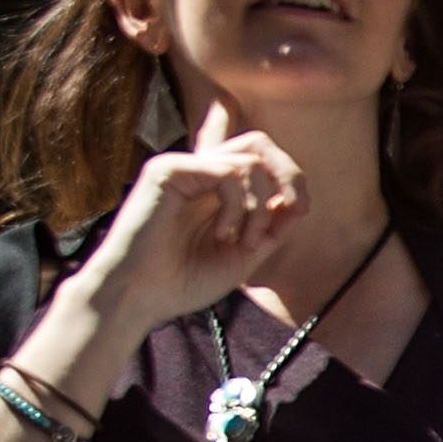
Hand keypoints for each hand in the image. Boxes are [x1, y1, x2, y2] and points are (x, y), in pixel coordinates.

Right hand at [65, 91, 307, 339]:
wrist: (141, 297)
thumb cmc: (184, 281)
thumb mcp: (244, 254)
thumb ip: (271, 227)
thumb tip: (298, 201)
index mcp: (215, 189)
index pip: (254, 155)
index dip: (288, 173)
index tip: (300, 209)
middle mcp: (200, 172)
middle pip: (258, 144)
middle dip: (289, 175)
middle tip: (296, 210)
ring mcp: (184, 167)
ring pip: (248, 159)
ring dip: (260, 207)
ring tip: (244, 242)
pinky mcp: (169, 169)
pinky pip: (227, 172)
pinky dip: (239, 207)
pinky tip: (223, 235)